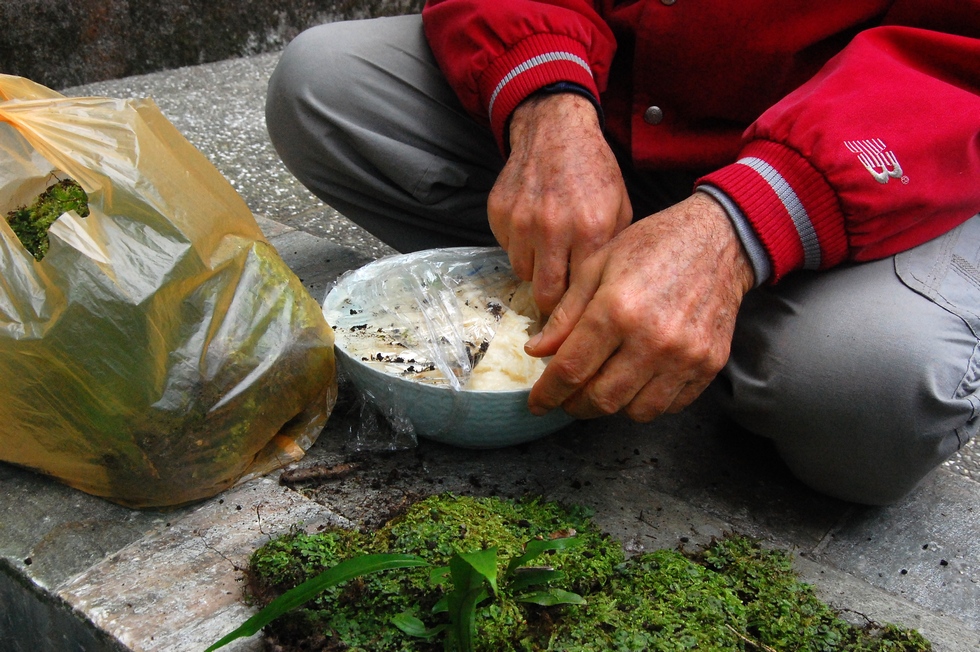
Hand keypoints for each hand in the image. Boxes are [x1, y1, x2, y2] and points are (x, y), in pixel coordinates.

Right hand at [488, 93, 631, 314]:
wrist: (556, 130)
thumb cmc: (594, 172)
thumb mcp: (620, 209)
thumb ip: (610, 253)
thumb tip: (598, 297)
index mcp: (590, 230)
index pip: (579, 293)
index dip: (576, 310)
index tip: (576, 318)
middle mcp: (552, 228)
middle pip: (544, 295)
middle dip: (551, 301)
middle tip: (558, 294)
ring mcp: (521, 220)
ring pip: (522, 272)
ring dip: (535, 268)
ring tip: (548, 249)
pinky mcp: (498, 213)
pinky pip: (506, 247)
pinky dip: (519, 245)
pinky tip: (532, 225)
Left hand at [525, 192, 754, 420]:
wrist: (719, 240)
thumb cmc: (653, 246)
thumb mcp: (597, 265)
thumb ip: (566, 313)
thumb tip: (537, 351)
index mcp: (617, 310)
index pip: (571, 370)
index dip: (547, 394)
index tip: (537, 403)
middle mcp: (652, 340)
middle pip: (602, 400)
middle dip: (576, 405)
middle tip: (567, 396)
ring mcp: (684, 357)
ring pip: (636, 412)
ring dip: (613, 406)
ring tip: (603, 385)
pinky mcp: (708, 365)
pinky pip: (670, 405)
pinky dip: (647, 401)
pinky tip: (637, 380)